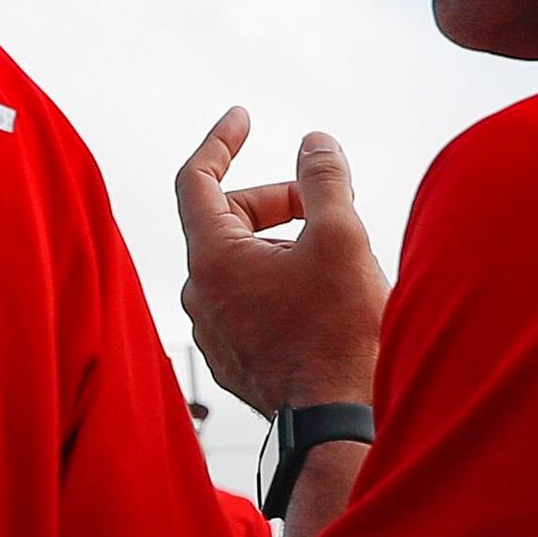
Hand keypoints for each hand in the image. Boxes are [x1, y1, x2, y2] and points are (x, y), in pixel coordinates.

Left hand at [170, 107, 387, 419]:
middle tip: (327, 204)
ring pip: (241, 264)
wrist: (338, 420)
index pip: (195, 180)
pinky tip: (322, 296)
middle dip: (276, 201)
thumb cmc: (340, 332)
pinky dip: (279, 282)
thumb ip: (324, 179)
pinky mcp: (233, 359)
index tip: (242, 117)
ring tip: (334, 257)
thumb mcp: (342, 236)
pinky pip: (248, 301)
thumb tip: (314, 142)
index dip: (220, 141)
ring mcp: (213, 331)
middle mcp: (199, 295)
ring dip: (282, 244)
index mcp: (212, 259)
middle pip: (226, 221)